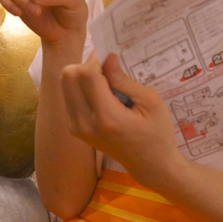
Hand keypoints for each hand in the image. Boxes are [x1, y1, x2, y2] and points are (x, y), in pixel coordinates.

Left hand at [61, 52, 179, 185]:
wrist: (149, 165)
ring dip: (82, 75)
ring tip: (105, 82)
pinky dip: (80, 87)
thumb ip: (124, 80)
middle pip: (69, 75)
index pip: (87, 74)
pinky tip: (100, 93)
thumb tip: (107, 57)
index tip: (113, 58)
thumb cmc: (157, 132)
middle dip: (87, 65)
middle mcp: (85, 123)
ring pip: (65, 83)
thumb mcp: (150, 102)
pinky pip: (68, 95)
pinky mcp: (74, 128)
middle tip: (108, 69)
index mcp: (107, 117)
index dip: (98, 59)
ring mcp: (77, 127)